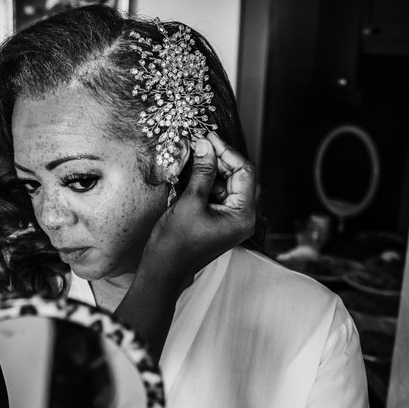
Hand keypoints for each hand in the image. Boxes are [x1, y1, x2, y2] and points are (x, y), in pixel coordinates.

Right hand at [144, 131, 258, 291]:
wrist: (163, 271)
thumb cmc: (175, 243)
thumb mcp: (190, 202)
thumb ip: (202, 172)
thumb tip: (206, 145)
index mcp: (243, 215)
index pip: (245, 172)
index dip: (227, 152)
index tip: (209, 137)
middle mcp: (243, 218)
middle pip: (240, 177)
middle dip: (221, 159)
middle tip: (201, 143)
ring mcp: (231, 220)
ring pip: (229, 184)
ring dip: (213, 169)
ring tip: (196, 155)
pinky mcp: (219, 221)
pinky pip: (219, 195)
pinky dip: (208, 182)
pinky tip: (194, 173)